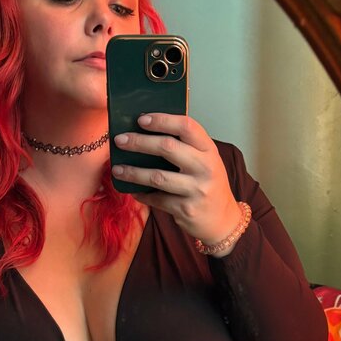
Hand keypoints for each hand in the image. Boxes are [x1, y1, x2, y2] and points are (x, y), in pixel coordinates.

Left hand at [111, 114, 241, 246]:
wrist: (223, 220)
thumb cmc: (209, 185)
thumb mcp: (206, 161)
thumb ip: (186, 148)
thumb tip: (147, 133)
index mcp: (209, 150)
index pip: (187, 126)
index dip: (162, 120)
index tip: (141, 119)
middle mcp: (205, 168)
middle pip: (167, 147)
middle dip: (139, 142)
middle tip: (120, 140)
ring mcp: (197, 190)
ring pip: (157, 176)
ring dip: (133, 172)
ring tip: (117, 169)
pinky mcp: (186, 209)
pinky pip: (157, 199)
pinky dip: (142, 195)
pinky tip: (133, 190)